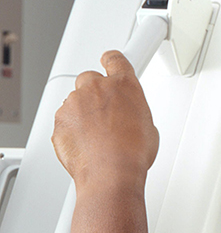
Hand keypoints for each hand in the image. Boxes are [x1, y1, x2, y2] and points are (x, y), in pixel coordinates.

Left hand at [52, 51, 158, 191]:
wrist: (110, 172)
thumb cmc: (131, 153)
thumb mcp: (149, 127)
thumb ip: (135, 112)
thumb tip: (131, 118)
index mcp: (123, 86)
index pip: (115, 60)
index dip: (112, 61)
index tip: (110, 62)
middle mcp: (96, 88)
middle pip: (90, 79)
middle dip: (96, 93)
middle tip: (107, 114)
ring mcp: (75, 102)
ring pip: (76, 101)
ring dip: (84, 113)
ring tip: (99, 137)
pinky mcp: (60, 119)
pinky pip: (65, 119)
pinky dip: (73, 129)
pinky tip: (87, 144)